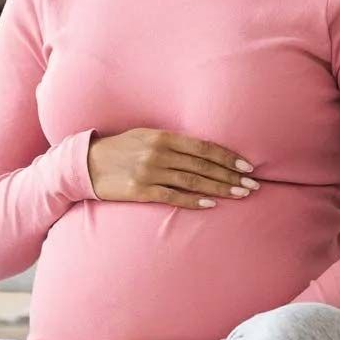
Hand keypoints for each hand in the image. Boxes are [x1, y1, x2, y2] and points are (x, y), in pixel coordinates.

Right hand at [86, 128, 258, 208]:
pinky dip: (194, 200)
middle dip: (231, 176)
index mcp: (161, 136)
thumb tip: (203, 151)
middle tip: (253, 185)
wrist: (85, 164)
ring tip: (241, 195)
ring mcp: (148, 172)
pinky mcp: (140, 190)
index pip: (203, 147)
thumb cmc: (118, 149)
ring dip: (220, 188)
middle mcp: (157, 152)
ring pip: (193, 181)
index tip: (247, 166)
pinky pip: (173, 196)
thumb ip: (171, 142)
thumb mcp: (144, 136)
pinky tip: (211, 204)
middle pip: (203, 165)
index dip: (228, 157)